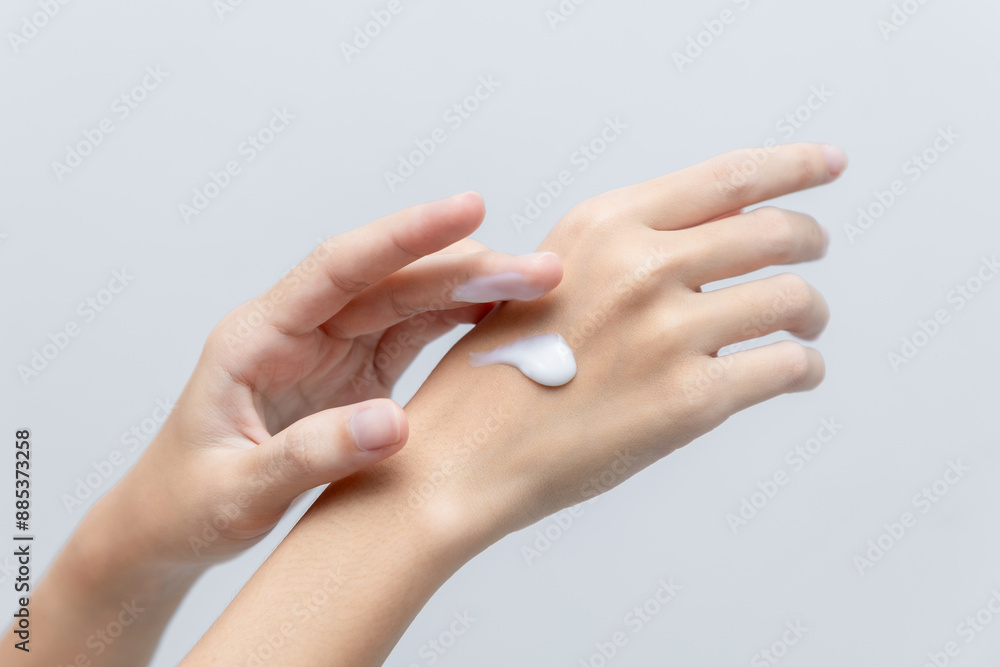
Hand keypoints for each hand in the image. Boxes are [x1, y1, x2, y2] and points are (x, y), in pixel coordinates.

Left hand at [104, 193, 562, 564]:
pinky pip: (413, 333)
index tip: (468, 212)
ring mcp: (329, 348)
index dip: (405, 236)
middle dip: (464, 265)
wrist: (173, 522)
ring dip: (471, 288)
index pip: (338, 268)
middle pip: (389, 280)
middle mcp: (298, 329)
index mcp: (258, 338)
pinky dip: (458, 321)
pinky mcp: (354, 372)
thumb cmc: (190, 503)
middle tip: (539, 269)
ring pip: (409, 300)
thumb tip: (396, 425)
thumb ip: (310, 455)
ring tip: (537, 284)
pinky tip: (499, 315)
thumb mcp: (238, 491)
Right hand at [397, 144, 843, 540]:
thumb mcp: (544, 274)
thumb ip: (624, 249)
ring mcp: (667, 333)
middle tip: (811, 255)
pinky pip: (787, 367)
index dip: (792, 166)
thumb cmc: (498, 373)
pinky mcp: (688, 401)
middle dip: (808, 241)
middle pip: (774, 234)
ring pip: (794, 299)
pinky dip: (806, 368)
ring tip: (806, 325)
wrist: (463, 457)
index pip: (727, 177)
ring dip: (813, 312)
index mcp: (603, 225)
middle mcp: (640, 266)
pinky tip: (797, 371)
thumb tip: (718, 234)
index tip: (828, 163)